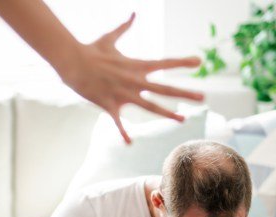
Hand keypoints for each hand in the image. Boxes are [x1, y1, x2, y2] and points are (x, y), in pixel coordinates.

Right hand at [58, 12, 203, 144]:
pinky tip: (129, 143)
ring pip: (150, 106)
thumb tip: (133, 13)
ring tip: (182, 119)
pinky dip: (123, 133)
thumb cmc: (91, 50)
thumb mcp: (110, 37)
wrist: (72, 62)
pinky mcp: (109, 104)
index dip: (182, 62)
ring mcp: (123, 94)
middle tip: (203, 97)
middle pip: (164, 88)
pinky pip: (118, 122)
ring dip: (167, 113)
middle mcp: (134, 81)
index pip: (164, 62)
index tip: (199, 62)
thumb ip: (124, 27)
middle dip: (184, 92)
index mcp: (136, 65)